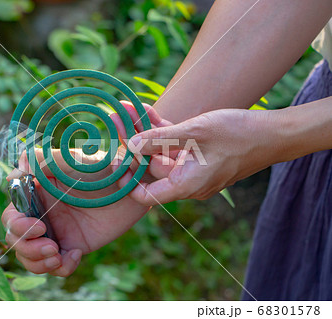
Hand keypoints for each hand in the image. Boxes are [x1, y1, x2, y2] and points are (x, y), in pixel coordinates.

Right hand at [2, 147, 150, 276]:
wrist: (130, 186)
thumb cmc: (99, 168)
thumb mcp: (68, 159)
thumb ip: (38, 161)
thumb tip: (12, 173)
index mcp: (35, 195)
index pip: (11, 216)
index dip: (17, 226)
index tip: (38, 227)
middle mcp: (42, 214)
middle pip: (16, 240)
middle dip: (27, 248)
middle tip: (50, 245)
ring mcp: (57, 232)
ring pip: (31, 258)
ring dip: (38, 263)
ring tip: (58, 256)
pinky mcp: (73, 246)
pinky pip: (58, 267)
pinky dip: (61, 268)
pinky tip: (77, 254)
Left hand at [117, 108, 284, 204]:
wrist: (274, 134)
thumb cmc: (239, 135)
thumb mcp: (196, 133)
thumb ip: (160, 139)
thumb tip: (131, 146)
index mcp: (186, 185)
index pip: (146, 195)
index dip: (127, 181)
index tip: (112, 160)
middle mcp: (187, 181)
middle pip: (150, 166)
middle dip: (132, 142)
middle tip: (114, 119)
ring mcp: (192, 168)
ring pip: (161, 152)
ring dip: (145, 131)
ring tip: (125, 109)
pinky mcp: (198, 155)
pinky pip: (174, 145)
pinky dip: (162, 130)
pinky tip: (146, 110)